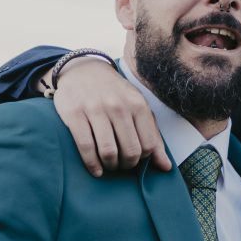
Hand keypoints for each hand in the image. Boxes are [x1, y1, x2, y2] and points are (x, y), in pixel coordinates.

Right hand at [52, 57, 169, 176]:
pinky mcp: (74, 114)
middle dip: (126, 165)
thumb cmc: (114, 94)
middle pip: (130, 151)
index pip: (149, 145)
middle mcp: (118, 106)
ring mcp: (95, 109)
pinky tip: (96, 169)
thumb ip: (153, 136)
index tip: (134, 158)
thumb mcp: (137, 108)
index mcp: (138, 105)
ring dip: (110, 165)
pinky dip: (92, 164)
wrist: (83, 71)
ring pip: (108, 151)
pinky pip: (86, 147)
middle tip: (121, 165)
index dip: (143, 159)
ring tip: (109, 165)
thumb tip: (166, 168)